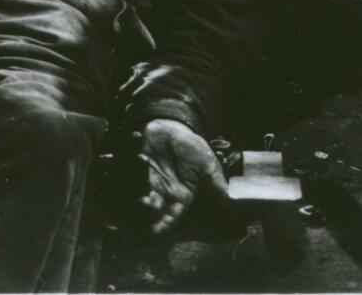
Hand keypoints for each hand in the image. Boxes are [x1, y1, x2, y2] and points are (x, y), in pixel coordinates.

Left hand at [138, 118, 227, 233]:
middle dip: (143, 204)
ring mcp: (146, 175)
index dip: (165, 223)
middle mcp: (161, 189)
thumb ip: (216, 185)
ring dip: (133, 178)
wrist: (177, 129)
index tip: (155, 232)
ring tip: (136, 167)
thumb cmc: (194, 151)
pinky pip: (129, 158)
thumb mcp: (207, 167)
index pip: (173, 214)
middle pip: (150, 203)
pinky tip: (137, 141)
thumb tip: (232, 203)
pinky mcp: (134, 158)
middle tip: (140, 202)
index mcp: (180, 195)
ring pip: (135, 183)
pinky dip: (130, 150)